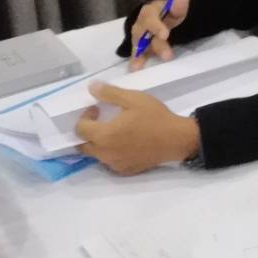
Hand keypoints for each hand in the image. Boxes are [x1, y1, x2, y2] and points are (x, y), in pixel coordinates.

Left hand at [75, 83, 198, 174]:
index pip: (80, 129)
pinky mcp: (125, 170)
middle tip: (102, 121)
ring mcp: (115, 164)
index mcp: (104, 135)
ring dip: (99, 143)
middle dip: (88, 132)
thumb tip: (91, 87)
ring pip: (97, 155)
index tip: (97, 109)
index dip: (85, 117)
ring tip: (115, 132)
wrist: (177, 139)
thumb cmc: (154, 117)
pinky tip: (126, 144)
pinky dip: (112, 153)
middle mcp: (105, 153)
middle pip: (83, 146)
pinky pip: (111, 162)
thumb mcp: (133, 99)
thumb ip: (110, 93)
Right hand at [127, 0, 189, 69]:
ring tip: (138, 67)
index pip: (150, 17)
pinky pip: (138, 52)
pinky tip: (134, 68)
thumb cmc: (173, 10)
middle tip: (167, 56)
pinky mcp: (141, 45)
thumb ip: (180, 4)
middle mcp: (141, 23)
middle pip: (142, 33)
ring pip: (138, 44)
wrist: (170, 16)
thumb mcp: (179, 5)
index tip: (165, 35)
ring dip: (139, 55)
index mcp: (150, 11)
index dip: (156, 26)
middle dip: (154, 45)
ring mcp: (140, 35)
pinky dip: (136, 60)